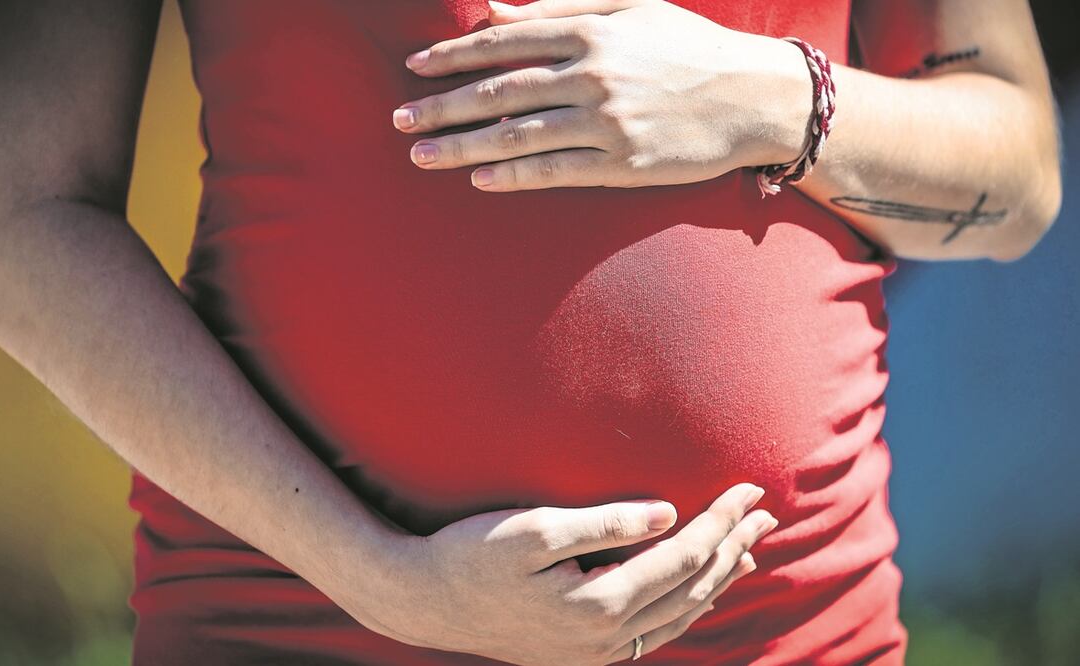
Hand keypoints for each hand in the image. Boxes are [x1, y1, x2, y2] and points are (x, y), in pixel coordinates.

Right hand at [362, 483, 775, 664]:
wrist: (422, 602)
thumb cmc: (470, 556)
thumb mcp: (534, 530)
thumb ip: (605, 524)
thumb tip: (667, 513)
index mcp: (599, 605)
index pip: (683, 556)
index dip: (721, 520)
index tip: (749, 490)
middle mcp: (606, 638)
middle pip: (691, 589)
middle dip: (732, 548)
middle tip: (766, 515)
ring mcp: (594, 651)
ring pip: (678, 616)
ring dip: (716, 581)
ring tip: (748, 553)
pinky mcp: (581, 651)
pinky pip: (653, 631)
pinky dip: (684, 606)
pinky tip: (693, 590)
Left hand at [393, 0, 811, 191]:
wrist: (756, 98)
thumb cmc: (691, 48)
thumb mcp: (632, 9)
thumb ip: (563, 8)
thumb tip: (496, 9)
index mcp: (592, 32)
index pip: (504, 42)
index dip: (453, 55)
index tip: (414, 68)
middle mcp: (593, 76)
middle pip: (499, 91)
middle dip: (442, 106)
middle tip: (399, 119)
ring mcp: (608, 123)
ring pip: (518, 135)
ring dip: (463, 146)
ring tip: (421, 155)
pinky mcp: (623, 164)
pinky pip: (556, 171)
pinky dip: (514, 176)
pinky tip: (480, 179)